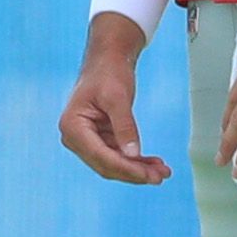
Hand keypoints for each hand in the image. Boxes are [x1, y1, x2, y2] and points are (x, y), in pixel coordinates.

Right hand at [59, 23, 169, 184]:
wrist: (108, 60)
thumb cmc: (108, 73)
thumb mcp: (118, 98)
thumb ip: (125, 127)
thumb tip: (133, 155)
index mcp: (73, 127)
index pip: (101, 156)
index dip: (126, 168)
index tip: (149, 175)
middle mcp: (75, 138)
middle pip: (106, 165)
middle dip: (134, 172)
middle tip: (161, 176)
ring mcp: (87, 140)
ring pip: (114, 164)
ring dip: (137, 170)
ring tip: (163, 171)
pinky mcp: (99, 139)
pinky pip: (118, 156)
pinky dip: (136, 161)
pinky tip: (154, 164)